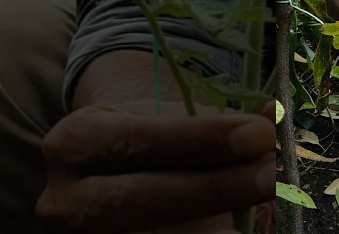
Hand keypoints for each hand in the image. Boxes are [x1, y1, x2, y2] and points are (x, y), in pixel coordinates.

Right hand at [36, 100, 274, 233]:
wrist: (113, 176)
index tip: (259, 134)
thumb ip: (218, 121)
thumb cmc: (151, 144)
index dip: (202, 139)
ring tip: (257, 212)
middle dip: (215, 188)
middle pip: (143, 198)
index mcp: (75, 142)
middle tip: (270, 176)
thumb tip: (272, 116)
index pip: (140, 140)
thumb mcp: (171, 119)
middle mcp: (66, 199)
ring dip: (212, 228)